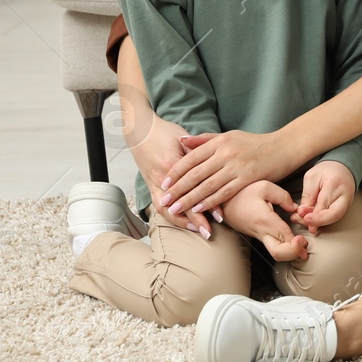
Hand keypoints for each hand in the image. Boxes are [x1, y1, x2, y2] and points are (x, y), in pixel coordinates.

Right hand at [119, 91, 215, 235]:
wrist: (141, 130)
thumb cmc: (165, 132)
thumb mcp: (184, 139)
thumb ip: (198, 154)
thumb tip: (217, 167)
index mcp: (172, 163)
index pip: (192, 189)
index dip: (205, 203)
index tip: (220, 215)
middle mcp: (161, 177)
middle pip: (178, 204)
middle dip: (194, 220)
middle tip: (209, 232)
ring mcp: (154, 183)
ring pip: (166, 210)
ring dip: (183, 222)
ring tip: (199, 231)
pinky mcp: (150, 185)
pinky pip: (159, 206)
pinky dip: (172, 217)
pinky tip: (185, 223)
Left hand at [160, 129, 280, 220]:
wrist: (283, 147)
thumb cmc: (255, 143)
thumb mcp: (229, 136)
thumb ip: (205, 140)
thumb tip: (182, 141)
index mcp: (220, 142)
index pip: (191, 158)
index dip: (176, 172)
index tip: (164, 183)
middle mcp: (226, 153)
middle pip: (196, 174)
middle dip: (178, 189)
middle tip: (164, 201)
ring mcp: (237, 167)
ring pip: (207, 186)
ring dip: (189, 199)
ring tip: (176, 209)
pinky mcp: (248, 179)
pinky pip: (224, 193)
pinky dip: (209, 202)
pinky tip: (198, 209)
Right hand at [222, 181, 310, 262]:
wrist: (222, 200)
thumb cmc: (242, 192)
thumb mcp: (265, 186)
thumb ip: (283, 196)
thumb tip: (295, 208)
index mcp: (264, 219)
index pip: (283, 237)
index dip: (296, 243)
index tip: (303, 239)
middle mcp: (261, 231)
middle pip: (278, 253)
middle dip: (294, 254)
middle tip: (304, 248)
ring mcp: (258, 235)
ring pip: (275, 252)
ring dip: (290, 252)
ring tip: (301, 244)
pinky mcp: (258, 236)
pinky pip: (272, 246)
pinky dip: (284, 248)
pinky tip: (293, 241)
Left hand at [293, 160, 355, 232]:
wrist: (342, 168)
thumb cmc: (327, 170)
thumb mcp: (312, 177)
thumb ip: (307, 195)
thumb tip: (303, 212)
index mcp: (335, 183)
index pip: (325, 203)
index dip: (314, 214)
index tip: (304, 217)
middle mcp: (344, 195)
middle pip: (336, 214)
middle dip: (320, 222)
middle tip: (308, 225)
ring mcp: (346, 202)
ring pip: (335, 217)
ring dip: (319, 223)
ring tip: (305, 221)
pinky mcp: (344, 207)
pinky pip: (334, 216)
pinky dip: (322, 220)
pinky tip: (312, 220)